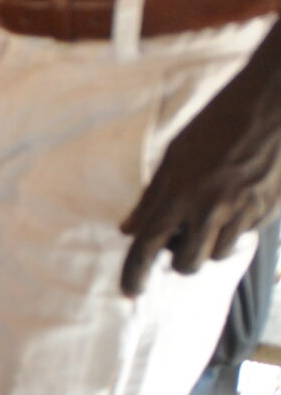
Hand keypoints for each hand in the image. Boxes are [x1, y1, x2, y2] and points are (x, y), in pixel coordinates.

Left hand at [121, 64, 280, 295]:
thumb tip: (128, 229)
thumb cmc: (217, 123)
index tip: (130, 291)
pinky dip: (236, 229)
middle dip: (180, 261)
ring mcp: (242, 211)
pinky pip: (246, 235)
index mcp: (177, 194)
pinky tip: (237, 203)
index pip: (145, 248)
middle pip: (187, 264)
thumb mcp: (174, 154)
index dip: (134, 275)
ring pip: (218, 255)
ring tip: (211, 217)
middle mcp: (209, 209)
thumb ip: (151, 196)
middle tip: (181, 242)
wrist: (272, 102)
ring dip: (209, 246)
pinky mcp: (269, 209)